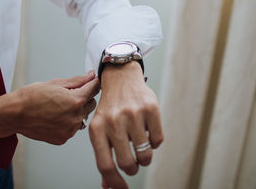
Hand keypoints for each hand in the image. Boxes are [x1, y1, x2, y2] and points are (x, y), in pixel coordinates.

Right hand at [0, 71, 99, 144]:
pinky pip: (73, 128)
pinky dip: (68, 122)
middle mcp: (76, 117)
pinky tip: (55, 117)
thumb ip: (77, 80)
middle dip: (84, 97)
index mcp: (76, 100)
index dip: (92, 83)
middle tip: (69, 94)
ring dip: (77, 111)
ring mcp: (70, 130)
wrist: (15, 114)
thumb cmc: (31, 97)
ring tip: (60, 106)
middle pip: (91, 104)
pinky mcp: (63, 138)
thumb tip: (90, 76)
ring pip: (83, 117)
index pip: (95, 88)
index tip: (90, 82)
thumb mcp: (56, 83)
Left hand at [89, 62, 162, 188]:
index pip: (105, 165)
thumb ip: (104, 156)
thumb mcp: (100, 129)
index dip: (115, 183)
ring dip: (145, 157)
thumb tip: (108, 186)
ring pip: (145, 155)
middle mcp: (113, 121)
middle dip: (132, 168)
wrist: (120, 79)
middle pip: (127, 164)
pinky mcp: (150, 109)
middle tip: (133, 163)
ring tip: (140, 147)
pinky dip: (154, 142)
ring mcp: (133, 115)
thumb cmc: (109, 109)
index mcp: (97, 129)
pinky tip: (146, 130)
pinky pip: (158, 141)